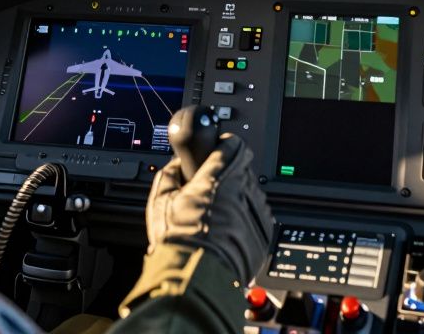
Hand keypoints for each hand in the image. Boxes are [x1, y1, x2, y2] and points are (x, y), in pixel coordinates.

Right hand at [145, 134, 272, 283]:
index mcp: (218, 177)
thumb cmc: (180, 243)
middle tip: (208, 190)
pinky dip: (244, 220)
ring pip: (250, 192)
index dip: (223, 147)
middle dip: (226, 175)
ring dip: (236, 198)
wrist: (197, 279)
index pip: (234, 145)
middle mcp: (242, 190)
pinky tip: (225, 232)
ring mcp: (256, 212)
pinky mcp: (263, 232)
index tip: (216, 152)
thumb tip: (176, 166)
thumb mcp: (160, 201)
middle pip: (242, 169)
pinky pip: (256, 216)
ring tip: (215, 216)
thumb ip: (170, 174)